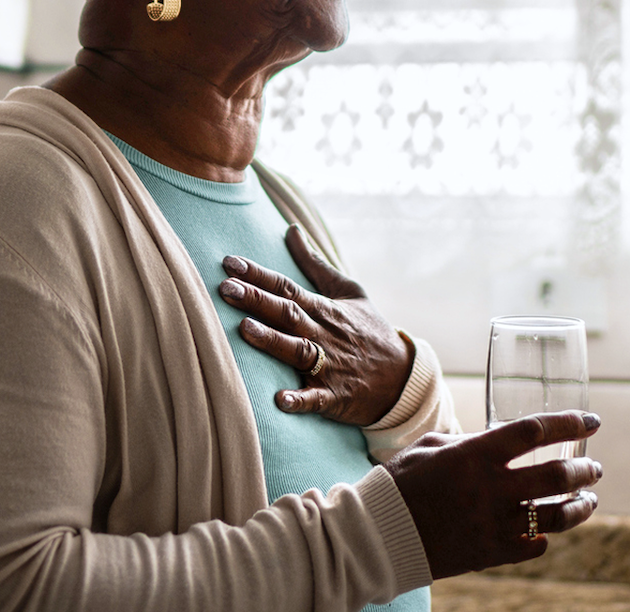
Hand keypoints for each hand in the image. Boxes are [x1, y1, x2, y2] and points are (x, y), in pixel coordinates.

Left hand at [217, 224, 412, 426]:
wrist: (403, 376)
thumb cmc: (369, 330)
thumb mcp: (348, 292)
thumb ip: (314, 264)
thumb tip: (292, 230)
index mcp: (324, 309)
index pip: (286, 287)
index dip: (258, 275)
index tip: (229, 263)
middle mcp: (324, 334)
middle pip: (287, 313)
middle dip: (256, 300)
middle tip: (226, 288)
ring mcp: (330, 366)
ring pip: (298, 350)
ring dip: (272, 340)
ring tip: (245, 329)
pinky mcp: (335, 396)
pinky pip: (316, 398)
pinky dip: (299, 399)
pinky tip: (280, 400)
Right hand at [383, 411, 603, 578]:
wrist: (381, 533)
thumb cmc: (401, 482)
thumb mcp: (431, 448)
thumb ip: (469, 442)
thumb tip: (495, 439)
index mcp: (475, 455)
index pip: (534, 432)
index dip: (568, 424)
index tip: (591, 421)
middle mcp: (492, 488)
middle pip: (558, 476)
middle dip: (585, 470)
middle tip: (595, 468)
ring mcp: (495, 523)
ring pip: (557, 516)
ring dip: (580, 506)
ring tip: (589, 500)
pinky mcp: (492, 552)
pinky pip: (534, 546)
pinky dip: (545, 536)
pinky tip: (548, 530)